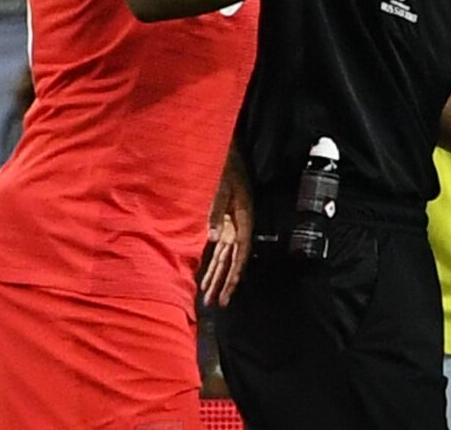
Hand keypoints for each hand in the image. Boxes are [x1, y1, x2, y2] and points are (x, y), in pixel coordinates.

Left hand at [200, 154, 251, 306]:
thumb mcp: (221, 186)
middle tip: (217, 303)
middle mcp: (239, 223)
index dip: (234, 274)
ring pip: (224, 254)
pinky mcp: (224, 217)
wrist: (225, 147)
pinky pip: (219, 244)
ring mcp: (232, 221)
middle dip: (224, 281)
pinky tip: (207, 270)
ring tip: (209, 295)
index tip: (227, 293)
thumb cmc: (224, 165)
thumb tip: (213, 238)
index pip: (240, 252)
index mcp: (243, 217)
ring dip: (217, 274)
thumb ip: (216, 211)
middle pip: (232, 258)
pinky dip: (212, 259)